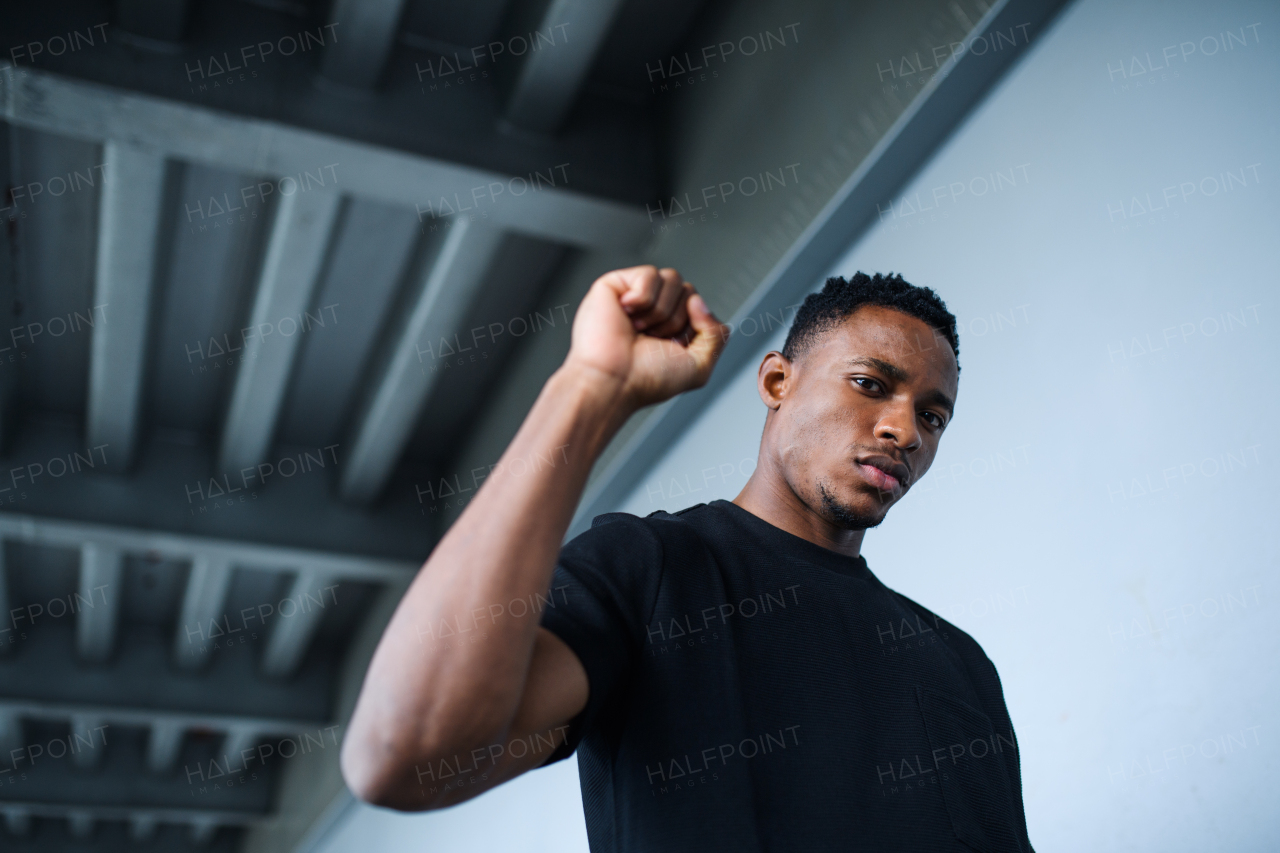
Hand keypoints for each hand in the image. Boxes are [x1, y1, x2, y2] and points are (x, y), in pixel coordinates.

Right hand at [564, 265, 728, 409]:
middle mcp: (655, 311)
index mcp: (672, 329)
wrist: (613, 381)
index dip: (692, 327)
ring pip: (672, 279)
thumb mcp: (699, 367)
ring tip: (637, 329)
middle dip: (676, 319)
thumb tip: (699, 301)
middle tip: (651, 339)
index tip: (671, 347)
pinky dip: (641, 298)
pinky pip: (649, 274)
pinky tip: (626, 313)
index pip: (699, 307)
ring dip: (659, 311)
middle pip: (688, 290)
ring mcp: (636, 297)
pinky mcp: (616, 284)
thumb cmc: (645, 380)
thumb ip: (716, 335)